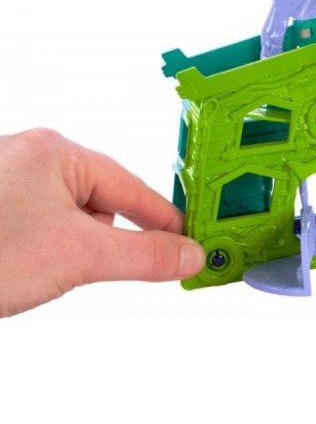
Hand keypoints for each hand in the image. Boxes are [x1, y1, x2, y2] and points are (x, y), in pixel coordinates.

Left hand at [0, 129, 205, 316]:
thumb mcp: (77, 258)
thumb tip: (188, 256)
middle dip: (110, 238)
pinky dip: (47, 248)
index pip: (134, 188)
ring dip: (76, 246)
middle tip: (114, 269)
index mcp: (56, 152)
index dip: (166, 222)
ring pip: (69, 215)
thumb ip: (145, 257)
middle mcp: (31, 157)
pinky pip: (40, 223)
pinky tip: (29, 269)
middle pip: (103, 200)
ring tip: (49, 271)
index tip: (190, 245)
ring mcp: (7, 180)